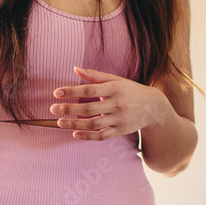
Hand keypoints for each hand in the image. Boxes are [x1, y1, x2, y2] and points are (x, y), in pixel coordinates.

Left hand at [50, 67, 170, 140]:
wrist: (153, 107)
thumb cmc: (130, 90)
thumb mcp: (115, 79)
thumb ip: (95, 75)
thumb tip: (75, 68)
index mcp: (114, 88)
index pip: (89, 89)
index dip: (72, 91)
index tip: (56, 93)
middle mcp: (117, 103)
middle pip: (89, 108)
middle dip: (69, 109)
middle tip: (53, 109)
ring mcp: (119, 119)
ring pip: (94, 124)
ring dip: (75, 124)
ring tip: (60, 122)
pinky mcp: (121, 130)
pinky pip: (102, 135)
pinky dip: (88, 136)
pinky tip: (75, 134)